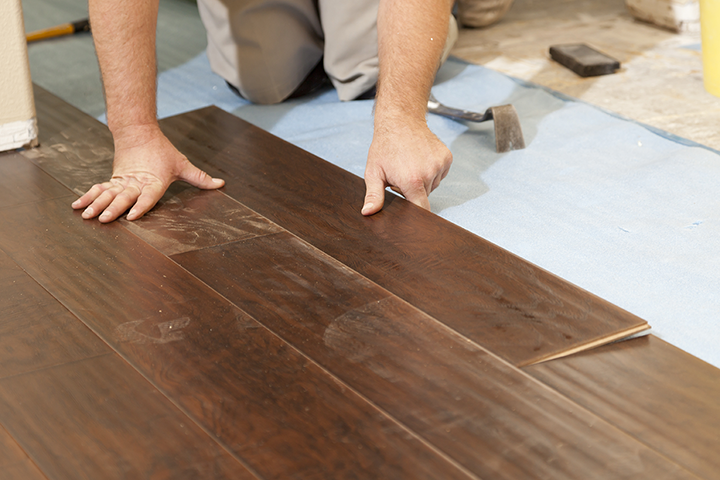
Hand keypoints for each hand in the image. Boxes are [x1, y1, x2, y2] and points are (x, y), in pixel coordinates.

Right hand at [72, 127, 223, 222]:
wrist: (138, 131)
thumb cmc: (162, 151)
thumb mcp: (182, 164)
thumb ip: (200, 178)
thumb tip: (220, 184)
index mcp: (153, 181)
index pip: (147, 196)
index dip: (141, 206)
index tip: (132, 216)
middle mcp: (135, 183)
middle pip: (123, 197)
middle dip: (113, 208)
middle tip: (104, 219)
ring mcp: (122, 181)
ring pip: (107, 194)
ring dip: (96, 204)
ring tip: (86, 215)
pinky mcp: (114, 179)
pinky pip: (99, 189)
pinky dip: (88, 197)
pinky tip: (77, 206)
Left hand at [362, 120, 451, 214]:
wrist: (401, 120)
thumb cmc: (385, 145)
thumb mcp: (374, 172)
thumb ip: (373, 195)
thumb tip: (368, 212)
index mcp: (412, 181)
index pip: (422, 209)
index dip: (414, 213)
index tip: (409, 211)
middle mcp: (430, 173)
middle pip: (424, 196)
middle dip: (412, 191)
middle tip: (401, 177)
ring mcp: (440, 164)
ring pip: (432, 185)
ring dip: (423, 181)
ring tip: (410, 166)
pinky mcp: (447, 157)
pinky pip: (440, 174)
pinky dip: (431, 171)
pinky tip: (420, 160)